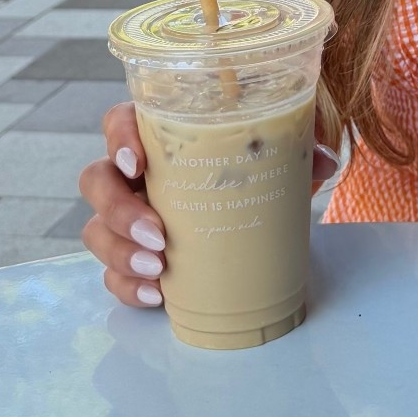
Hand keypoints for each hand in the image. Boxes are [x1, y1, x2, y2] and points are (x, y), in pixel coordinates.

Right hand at [77, 102, 341, 310]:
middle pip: (96, 180)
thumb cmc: (251, 175)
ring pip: (96, 231)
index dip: (118, 138)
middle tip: (158, 234)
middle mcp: (132, 176)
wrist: (252, 224)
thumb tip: (321, 160)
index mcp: (158, 137)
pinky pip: (111, 276)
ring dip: (120, 252)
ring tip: (159, 269)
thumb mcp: (275, 156)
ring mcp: (125, 218)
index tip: (137, 162)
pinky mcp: (130, 259)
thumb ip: (295, 148)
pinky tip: (157, 295)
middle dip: (118, 209)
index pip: (119, 122)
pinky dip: (128, 287)